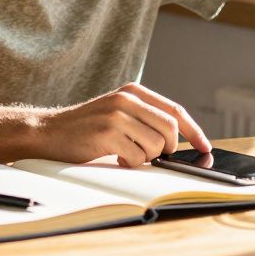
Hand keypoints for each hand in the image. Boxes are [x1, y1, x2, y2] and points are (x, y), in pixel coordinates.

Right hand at [35, 82, 210, 166]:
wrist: (48, 132)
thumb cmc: (86, 127)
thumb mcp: (118, 112)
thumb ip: (145, 118)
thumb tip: (179, 141)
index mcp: (133, 91)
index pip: (174, 110)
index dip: (194, 131)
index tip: (205, 147)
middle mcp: (127, 100)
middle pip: (169, 128)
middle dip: (168, 148)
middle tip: (155, 155)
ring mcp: (116, 116)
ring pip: (155, 146)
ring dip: (146, 158)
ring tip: (126, 154)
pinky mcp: (107, 134)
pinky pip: (137, 158)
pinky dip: (130, 164)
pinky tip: (115, 158)